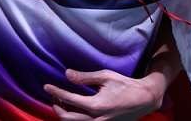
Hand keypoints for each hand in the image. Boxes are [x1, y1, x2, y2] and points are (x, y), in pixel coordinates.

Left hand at [44, 69, 163, 120]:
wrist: (144, 99)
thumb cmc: (124, 85)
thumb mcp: (105, 76)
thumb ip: (85, 77)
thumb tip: (66, 74)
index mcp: (96, 105)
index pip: (69, 99)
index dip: (56, 92)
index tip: (46, 87)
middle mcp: (96, 119)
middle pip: (68, 118)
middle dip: (57, 107)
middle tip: (53, 97)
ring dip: (65, 115)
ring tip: (62, 103)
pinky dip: (76, 119)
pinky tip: (74, 109)